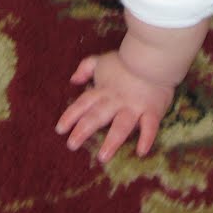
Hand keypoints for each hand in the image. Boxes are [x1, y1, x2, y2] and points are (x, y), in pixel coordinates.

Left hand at [56, 50, 174, 163]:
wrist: (153, 56)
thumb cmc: (126, 61)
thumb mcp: (101, 60)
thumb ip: (85, 68)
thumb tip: (73, 80)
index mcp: (103, 90)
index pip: (83, 104)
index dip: (70, 116)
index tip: (60, 130)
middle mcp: (116, 100)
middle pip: (97, 116)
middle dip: (83, 131)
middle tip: (72, 145)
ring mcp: (134, 106)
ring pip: (121, 125)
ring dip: (112, 141)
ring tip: (103, 157)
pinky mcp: (152, 110)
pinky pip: (150, 126)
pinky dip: (147, 138)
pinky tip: (141, 152)